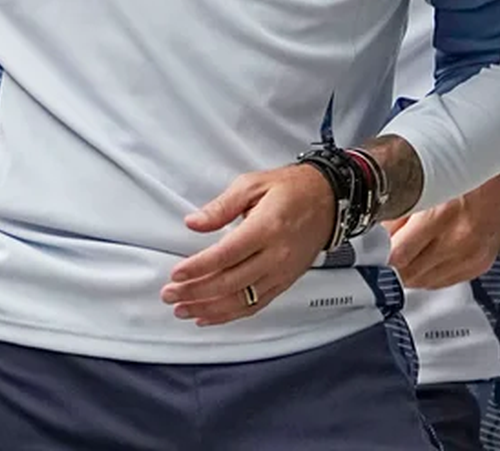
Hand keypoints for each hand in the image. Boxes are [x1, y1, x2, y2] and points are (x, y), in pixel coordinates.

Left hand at [160, 164, 334, 325]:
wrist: (329, 201)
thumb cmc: (292, 189)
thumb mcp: (253, 184)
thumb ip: (221, 206)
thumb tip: (194, 222)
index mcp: (266, 228)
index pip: (225, 255)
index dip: (198, 268)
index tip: (176, 275)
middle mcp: (275, 255)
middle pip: (229, 283)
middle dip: (196, 292)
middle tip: (170, 295)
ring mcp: (281, 273)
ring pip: (241, 300)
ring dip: (209, 309)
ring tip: (183, 309)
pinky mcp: (284, 283)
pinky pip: (255, 305)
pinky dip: (230, 315)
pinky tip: (210, 315)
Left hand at [386, 170, 499, 289]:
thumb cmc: (464, 178)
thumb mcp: (425, 183)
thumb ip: (399, 211)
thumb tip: (375, 233)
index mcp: (442, 215)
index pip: (400, 254)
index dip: (380, 257)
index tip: (369, 254)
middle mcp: (459, 240)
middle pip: (410, 272)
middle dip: (391, 266)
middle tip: (380, 254)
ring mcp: (470, 257)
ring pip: (423, 281)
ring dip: (408, 271)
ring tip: (402, 252)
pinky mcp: (477, 266)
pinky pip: (441, 282)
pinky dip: (427, 273)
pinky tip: (423, 258)